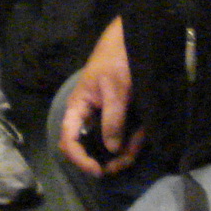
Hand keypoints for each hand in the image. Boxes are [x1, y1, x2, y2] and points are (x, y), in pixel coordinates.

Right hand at [58, 20, 143, 175]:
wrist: (132, 41)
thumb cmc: (116, 60)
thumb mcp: (115, 89)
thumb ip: (112, 119)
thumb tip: (111, 149)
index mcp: (78, 108)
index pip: (68, 140)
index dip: (79, 159)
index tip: (98, 170)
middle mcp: (89, 117)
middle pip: (89, 148)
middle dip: (107, 159)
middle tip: (124, 164)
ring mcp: (105, 117)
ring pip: (110, 145)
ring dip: (124, 152)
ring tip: (136, 150)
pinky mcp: (120, 116)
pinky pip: (124, 135)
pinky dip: (133, 140)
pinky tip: (142, 136)